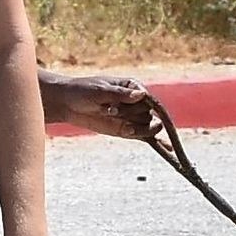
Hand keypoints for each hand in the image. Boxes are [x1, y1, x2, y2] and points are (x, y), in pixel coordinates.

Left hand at [43, 71, 161, 141]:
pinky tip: (167, 149)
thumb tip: (140, 95)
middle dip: (131, 116)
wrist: (68, 103)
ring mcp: (133, 117)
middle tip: (108, 111)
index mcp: (133, 87)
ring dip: (137, 129)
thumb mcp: (99, 91)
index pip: (147, 99)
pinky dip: (157, 142)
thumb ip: (119, 95)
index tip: (117, 106)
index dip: (137, 105)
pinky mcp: (127, 130)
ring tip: (124, 128)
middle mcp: (137, 101)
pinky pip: (146, 137)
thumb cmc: (82, 91)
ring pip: (148, 126)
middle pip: (147, 113)